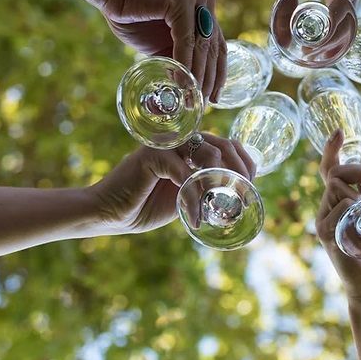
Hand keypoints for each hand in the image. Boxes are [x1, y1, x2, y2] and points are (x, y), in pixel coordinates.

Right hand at [89, 133, 256, 235]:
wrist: (109, 213)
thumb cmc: (145, 206)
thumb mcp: (184, 197)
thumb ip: (204, 188)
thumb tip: (236, 193)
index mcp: (190, 148)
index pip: (227, 145)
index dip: (245, 161)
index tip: (252, 185)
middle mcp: (180, 141)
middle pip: (223, 145)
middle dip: (240, 169)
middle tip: (244, 193)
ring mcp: (167, 145)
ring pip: (208, 155)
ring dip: (218, 184)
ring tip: (217, 206)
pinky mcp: (153, 155)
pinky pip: (185, 173)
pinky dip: (194, 198)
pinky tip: (196, 218)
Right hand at [96, 0, 226, 101]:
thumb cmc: (132, 14)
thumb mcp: (163, 40)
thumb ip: (179, 55)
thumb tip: (190, 85)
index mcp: (206, 4)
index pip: (218, 45)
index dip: (218, 74)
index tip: (213, 97)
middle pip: (213, 46)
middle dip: (209, 79)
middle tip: (203, 104)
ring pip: (201, 45)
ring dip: (197, 76)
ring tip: (192, 99)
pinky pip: (186, 39)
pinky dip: (184, 63)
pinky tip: (181, 82)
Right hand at [315, 131, 360, 301]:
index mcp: (337, 204)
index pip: (329, 170)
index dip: (332, 149)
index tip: (338, 131)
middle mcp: (326, 210)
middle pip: (336, 173)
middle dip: (360, 173)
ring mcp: (323, 222)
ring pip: (338, 187)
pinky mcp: (326, 234)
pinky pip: (343, 207)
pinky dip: (359, 213)